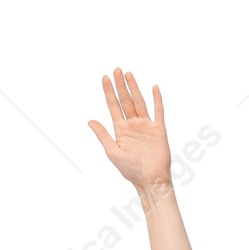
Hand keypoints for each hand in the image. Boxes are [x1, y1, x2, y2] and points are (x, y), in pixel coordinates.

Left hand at [87, 67, 171, 189]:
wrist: (150, 180)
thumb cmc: (131, 170)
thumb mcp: (113, 152)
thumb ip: (102, 135)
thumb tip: (90, 121)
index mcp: (121, 129)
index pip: (113, 106)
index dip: (109, 92)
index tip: (105, 78)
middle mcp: (133, 125)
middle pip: (125, 100)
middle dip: (120, 85)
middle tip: (116, 70)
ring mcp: (146, 126)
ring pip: (139, 102)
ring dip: (134, 88)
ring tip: (128, 74)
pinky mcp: (159, 130)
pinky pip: (158, 111)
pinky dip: (157, 100)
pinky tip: (154, 88)